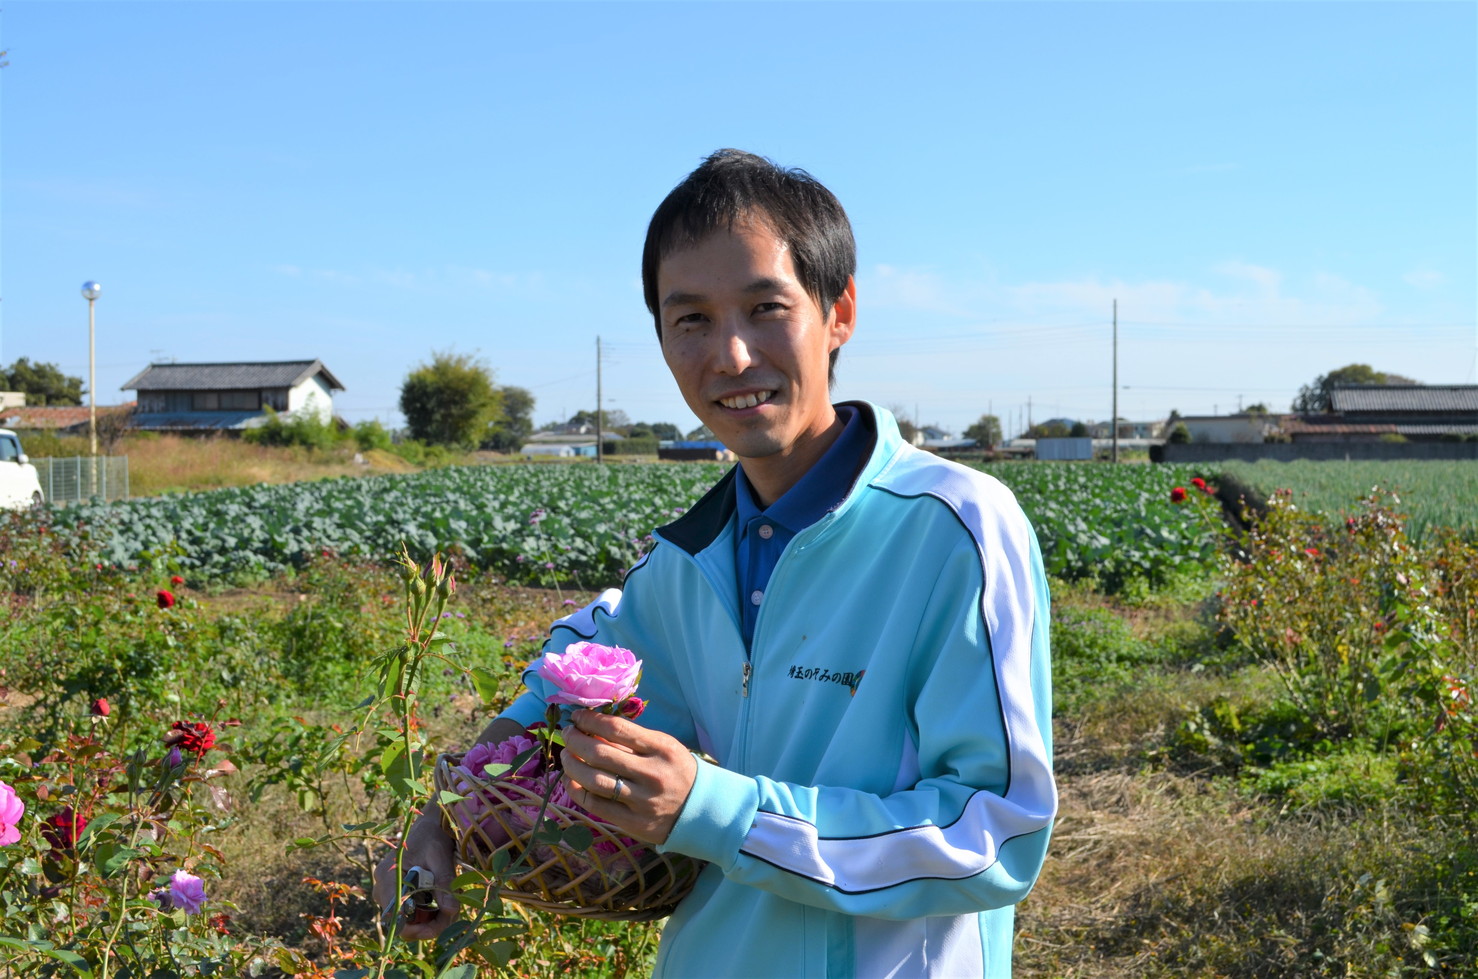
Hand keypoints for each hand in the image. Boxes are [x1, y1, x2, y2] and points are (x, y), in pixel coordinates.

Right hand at [372, 812, 457, 940]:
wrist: (430, 822)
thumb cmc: (433, 835)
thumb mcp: (440, 857)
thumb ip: (445, 882)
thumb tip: (452, 910)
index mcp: (388, 878)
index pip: (396, 918)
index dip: (418, 929)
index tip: (441, 923)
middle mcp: (382, 887)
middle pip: (403, 921)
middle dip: (429, 923)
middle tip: (453, 913)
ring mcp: (387, 889)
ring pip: (408, 917)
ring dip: (430, 917)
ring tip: (451, 904)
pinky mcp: (396, 889)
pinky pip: (410, 909)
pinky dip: (427, 909)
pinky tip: (442, 899)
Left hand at [559, 709, 696, 844]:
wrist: (701, 809)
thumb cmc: (677, 770)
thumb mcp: (663, 747)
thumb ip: (631, 739)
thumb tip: (591, 728)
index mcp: (661, 748)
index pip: (617, 729)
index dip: (590, 720)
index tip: (577, 716)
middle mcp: (651, 774)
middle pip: (600, 753)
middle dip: (575, 739)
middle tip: (568, 733)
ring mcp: (641, 800)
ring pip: (593, 780)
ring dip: (571, 765)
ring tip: (566, 755)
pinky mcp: (632, 822)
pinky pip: (595, 805)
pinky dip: (576, 790)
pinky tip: (571, 780)